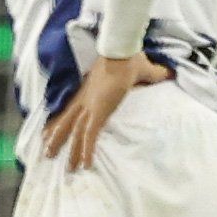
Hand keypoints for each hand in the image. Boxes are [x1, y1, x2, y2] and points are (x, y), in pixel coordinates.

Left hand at [44, 53, 171, 171]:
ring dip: (69, 150)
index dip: (61, 120)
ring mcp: (90, 105)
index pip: (71, 108)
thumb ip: (154, 74)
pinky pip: (89, 135)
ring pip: (74, 132)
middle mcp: (85, 99)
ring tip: (65, 167)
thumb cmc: (130, 57)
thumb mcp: (143, 69)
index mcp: (89, 90)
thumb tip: (168, 73)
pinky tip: (86, 165)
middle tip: (47, 153)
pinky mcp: (98, 111)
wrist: (123, 50)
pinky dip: (87, 151)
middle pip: (67, 122)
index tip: (50, 130)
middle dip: (57, 138)